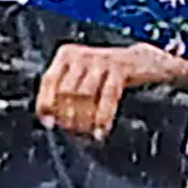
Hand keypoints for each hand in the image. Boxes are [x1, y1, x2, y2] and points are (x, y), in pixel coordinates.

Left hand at [36, 40, 187, 142]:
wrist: (141, 62)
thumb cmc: (107, 75)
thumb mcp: (82, 78)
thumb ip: (64, 94)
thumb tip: (49, 119)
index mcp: (67, 55)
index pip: (49, 80)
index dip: (46, 104)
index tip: (49, 123)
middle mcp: (81, 55)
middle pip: (66, 90)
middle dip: (68, 116)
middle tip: (73, 131)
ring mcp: (101, 60)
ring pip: (85, 95)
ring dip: (84, 119)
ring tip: (87, 132)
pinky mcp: (120, 67)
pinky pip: (108, 96)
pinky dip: (103, 117)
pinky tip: (101, 130)